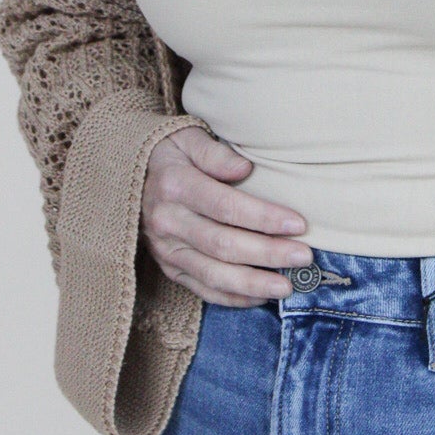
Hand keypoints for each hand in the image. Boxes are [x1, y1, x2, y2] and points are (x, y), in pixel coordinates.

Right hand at [140, 126, 310, 306]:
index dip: (264, 217)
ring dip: (253, 283)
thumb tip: (244, 168)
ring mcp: (166, 249)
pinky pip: (201, 289)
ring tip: (287, 286)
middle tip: (303, 256)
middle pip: (223, 244)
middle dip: (268, 253)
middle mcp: (167, 221)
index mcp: (175, 185)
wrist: (131, 176)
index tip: (298, 224)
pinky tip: (260, 296)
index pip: (226, 207)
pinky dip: (232, 297)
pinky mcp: (168, 267)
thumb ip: (215, 153)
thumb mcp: (187, 137)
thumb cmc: (170, 153)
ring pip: (213, 273)